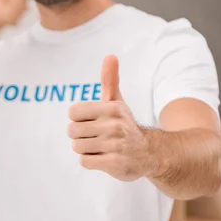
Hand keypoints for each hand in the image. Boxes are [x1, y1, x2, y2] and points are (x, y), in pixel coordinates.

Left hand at [67, 55, 151, 181]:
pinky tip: (103, 158)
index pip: (72, 112)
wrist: (148, 153)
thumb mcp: (117, 102)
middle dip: (80, 136)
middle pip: (72, 131)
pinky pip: (84, 161)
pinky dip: (90, 161)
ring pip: (76, 146)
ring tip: (101, 147)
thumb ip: (110, 81)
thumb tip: (110, 56)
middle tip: (96, 136)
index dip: (78, 119)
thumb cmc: (123, 125)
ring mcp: (115, 145)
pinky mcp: (114, 164)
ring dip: (85, 149)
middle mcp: (114, 125)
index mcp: (112, 108)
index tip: (91, 121)